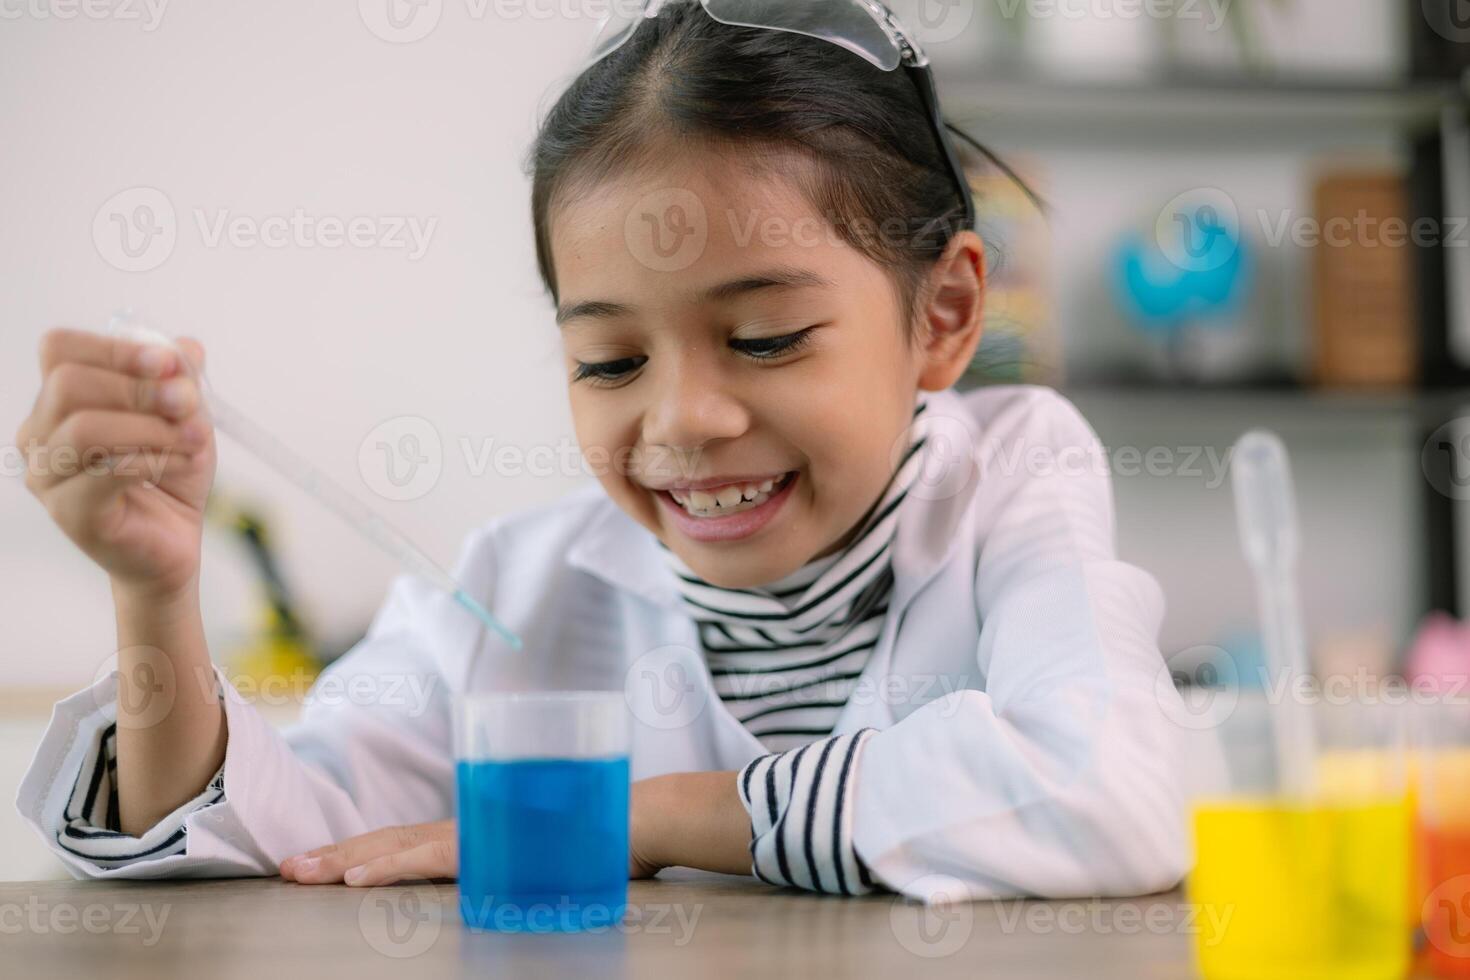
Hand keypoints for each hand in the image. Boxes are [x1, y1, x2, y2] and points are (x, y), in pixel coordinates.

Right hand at [15, 328, 214, 596]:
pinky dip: (154, 460)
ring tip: (194, 439)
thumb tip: (187, 347)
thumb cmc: (169, 475)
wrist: (173, 542)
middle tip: (188, 403)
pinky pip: (105, 473)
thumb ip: (182, 380)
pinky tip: (183, 462)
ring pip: (84, 428)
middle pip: (67, 384)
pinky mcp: (70, 513)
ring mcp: (47, 477)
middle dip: (137, 387)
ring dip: (150, 427)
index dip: (113, 348)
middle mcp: (39, 435)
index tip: (167, 362)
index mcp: (58, 401)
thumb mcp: (186, 418)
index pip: (58, 351)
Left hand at [279, 773, 752, 886]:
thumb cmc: (594, 840)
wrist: (638, 820)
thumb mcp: (542, 859)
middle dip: (335, 854)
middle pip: (389, 839)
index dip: (359, 850)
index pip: (404, 841)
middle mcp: (468, 828)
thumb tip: (502, 882)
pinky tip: (358, 877)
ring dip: (346, 860)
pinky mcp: (490, 851)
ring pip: (397, 847)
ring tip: (305, 872)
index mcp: (475, 832)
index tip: (318, 863)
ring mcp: (477, 836)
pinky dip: (390, 867)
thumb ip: (513, 866)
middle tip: (288, 867)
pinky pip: (430, 860)